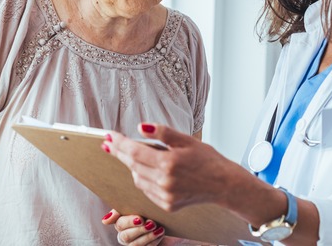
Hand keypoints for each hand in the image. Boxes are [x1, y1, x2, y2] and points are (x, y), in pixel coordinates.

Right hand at [102, 209, 164, 245]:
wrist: (166, 224)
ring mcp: (133, 245)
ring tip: (159, 229)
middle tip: (152, 223)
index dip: (129, 222)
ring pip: (135, 245)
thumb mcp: (141, 205)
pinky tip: (160, 233)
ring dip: (148, 236)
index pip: (120, 223)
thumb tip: (105, 221)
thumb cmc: (151, 212)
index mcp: (121, 223)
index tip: (140, 219)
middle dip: (139, 230)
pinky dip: (154, 241)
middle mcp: (125, 235)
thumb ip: (126, 207)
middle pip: (126, 236)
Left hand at [103, 123, 236, 211]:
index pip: (134, 151)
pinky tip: (150, 171)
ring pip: (137, 179)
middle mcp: (164, 181)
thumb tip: (141, 127)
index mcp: (168, 163)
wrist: (223, 184)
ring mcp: (165, 195)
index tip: (108, 136)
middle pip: (132, 165)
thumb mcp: (186, 140)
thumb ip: (162, 133)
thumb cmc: (207, 159)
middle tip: (110, 143)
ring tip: (135, 155)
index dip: (119, 143)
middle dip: (119, 152)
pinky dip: (144, 179)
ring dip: (133, 166)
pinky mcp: (167, 205)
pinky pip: (147, 190)